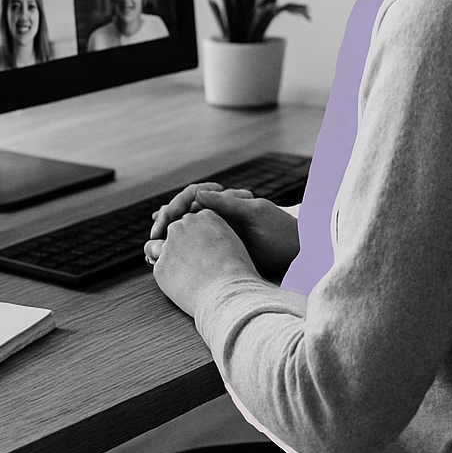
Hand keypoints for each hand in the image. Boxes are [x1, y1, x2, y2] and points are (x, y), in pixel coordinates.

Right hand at [146, 185, 299, 282]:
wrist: (298, 252)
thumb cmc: (281, 228)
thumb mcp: (254, 213)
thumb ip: (227, 203)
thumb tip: (197, 194)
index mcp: (225, 201)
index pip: (191, 196)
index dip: (175, 207)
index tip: (165, 220)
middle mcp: (219, 215)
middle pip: (184, 213)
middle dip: (166, 223)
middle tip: (154, 238)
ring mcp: (218, 233)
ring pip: (185, 231)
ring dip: (169, 238)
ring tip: (152, 250)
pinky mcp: (220, 250)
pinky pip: (194, 248)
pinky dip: (179, 251)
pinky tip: (166, 258)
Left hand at [149, 208, 257, 317]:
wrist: (229, 292)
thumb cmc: (237, 273)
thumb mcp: (234, 245)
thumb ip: (217, 237)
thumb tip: (206, 244)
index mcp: (207, 216)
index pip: (193, 220)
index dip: (194, 235)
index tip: (199, 249)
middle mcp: (186, 224)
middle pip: (174, 230)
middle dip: (178, 244)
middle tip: (190, 263)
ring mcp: (170, 242)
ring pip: (154, 245)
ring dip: (163, 255)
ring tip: (177, 272)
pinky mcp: (160, 263)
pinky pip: (155, 265)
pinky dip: (164, 273)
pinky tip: (177, 282)